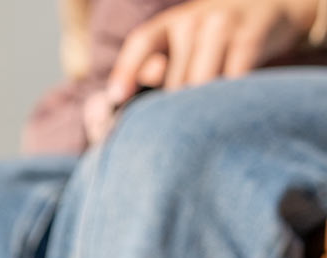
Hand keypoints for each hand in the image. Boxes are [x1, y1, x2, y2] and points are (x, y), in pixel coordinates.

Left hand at [107, 0, 321, 104]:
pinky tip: (231, 103)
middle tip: (187, 118)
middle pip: (173, 82)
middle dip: (177, 106)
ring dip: (203, 106)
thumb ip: (154, 71)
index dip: (126, 70)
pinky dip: (229, 98)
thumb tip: (115, 99)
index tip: (117, 96)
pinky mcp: (249, 36)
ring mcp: (221, 24)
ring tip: (209, 113)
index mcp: (169, 25)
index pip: (141, 43)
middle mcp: (192, 19)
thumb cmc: (214, 42)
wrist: (271, 6)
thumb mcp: (183, 46)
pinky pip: (231, 80)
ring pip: (200, 84)